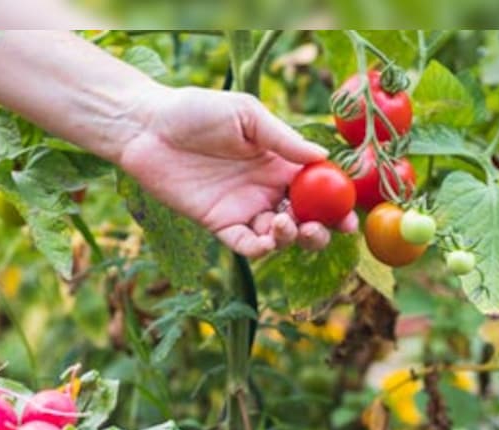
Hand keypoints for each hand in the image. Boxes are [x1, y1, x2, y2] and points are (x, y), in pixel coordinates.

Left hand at [117, 86, 357, 257]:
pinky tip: (267, 239)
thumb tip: (322, 157)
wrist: (149, 127)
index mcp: (280, 162)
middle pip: (305, 219)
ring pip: (279, 238)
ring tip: (284, 223)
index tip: (350, 215)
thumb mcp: (247, 115)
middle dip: (320, 230)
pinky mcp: (219, 224)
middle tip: (321, 228)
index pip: (318, 189)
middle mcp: (267, 189)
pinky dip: (261, 249)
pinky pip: (246, 246)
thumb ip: (283, 139)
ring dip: (291, 238)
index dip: (337, 204)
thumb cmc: (197, 111)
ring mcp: (244, 209)